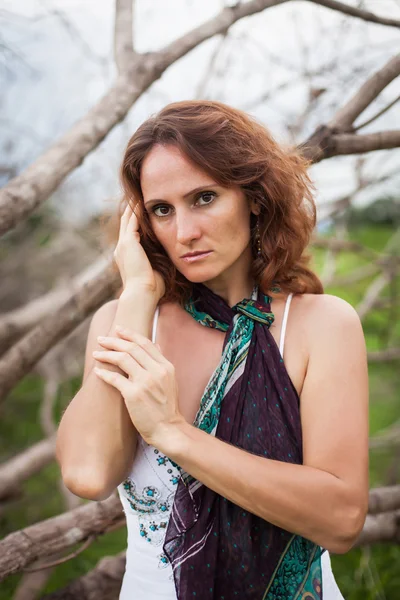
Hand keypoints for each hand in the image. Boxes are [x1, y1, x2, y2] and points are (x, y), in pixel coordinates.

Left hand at [92, 327, 184, 446]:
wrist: (168, 429)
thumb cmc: (167, 407)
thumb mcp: (171, 380)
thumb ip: (162, 362)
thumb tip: (155, 344)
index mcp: (166, 366)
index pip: (146, 343)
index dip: (130, 334)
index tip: (118, 329)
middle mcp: (156, 371)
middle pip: (132, 348)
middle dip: (114, 341)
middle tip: (101, 339)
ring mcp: (145, 382)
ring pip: (122, 359)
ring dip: (106, 354)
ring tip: (96, 353)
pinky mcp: (134, 394)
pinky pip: (115, 378)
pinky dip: (104, 373)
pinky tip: (97, 371)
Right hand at [114, 202, 164, 300]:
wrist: (142, 294)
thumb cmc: (152, 289)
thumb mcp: (156, 271)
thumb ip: (160, 261)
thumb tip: (174, 256)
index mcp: (126, 256)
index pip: (130, 234)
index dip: (135, 222)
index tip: (143, 211)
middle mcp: (121, 249)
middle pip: (125, 223)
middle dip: (132, 210)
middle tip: (139, 196)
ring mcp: (123, 245)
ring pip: (127, 219)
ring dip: (133, 206)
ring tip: (140, 194)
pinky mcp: (128, 242)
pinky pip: (131, 221)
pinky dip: (136, 210)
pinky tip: (142, 201)